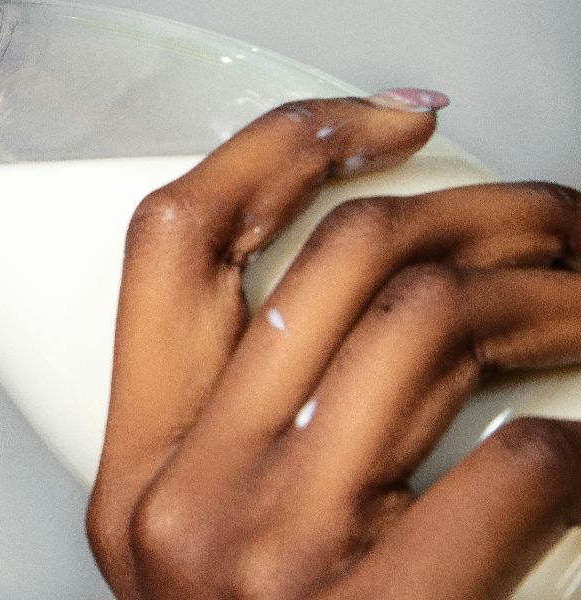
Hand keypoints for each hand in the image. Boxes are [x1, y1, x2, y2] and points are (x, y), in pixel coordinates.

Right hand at [87, 94, 580, 598]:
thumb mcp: (204, 557)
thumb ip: (246, 449)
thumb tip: (375, 328)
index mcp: (136, 474)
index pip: (173, 243)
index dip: (281, 145)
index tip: (384, 118)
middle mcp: (191, 498)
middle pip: (335, 260)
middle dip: (477, 206)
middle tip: (554, 218)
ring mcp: (278, 551)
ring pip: (428, 322)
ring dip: (550, 291)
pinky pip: (514, 462)